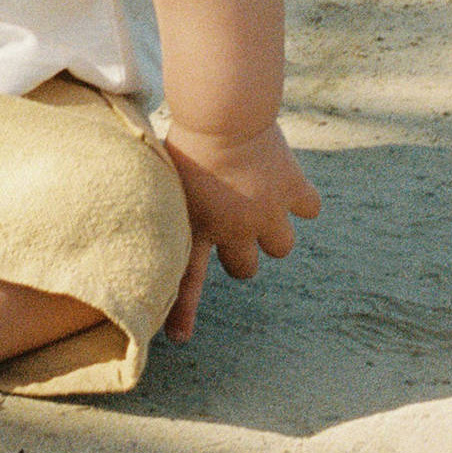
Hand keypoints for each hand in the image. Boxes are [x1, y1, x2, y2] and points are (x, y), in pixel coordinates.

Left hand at [157, 121, 318, 344]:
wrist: (223, 112)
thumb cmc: (186, 133)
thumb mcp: (165, 169)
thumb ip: (166, 195)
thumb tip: (141, 195)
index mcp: (198, 226)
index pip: (186, 279)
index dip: (183, 312)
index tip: (179, 339)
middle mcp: (235, 229)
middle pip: (246, 270)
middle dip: (244, 253)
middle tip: (240, 226)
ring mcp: (268, 213)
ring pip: (282, 247)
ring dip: (275, 229)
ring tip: (264, 200)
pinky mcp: (293, 190)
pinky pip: (309, 209)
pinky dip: (302, 198)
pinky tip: (290, 183)